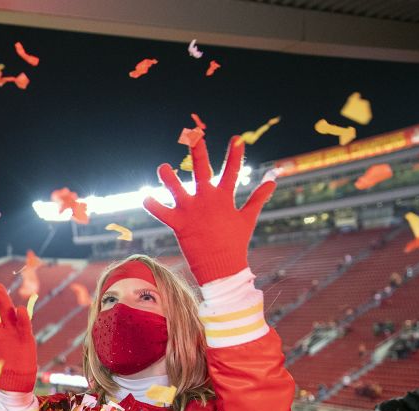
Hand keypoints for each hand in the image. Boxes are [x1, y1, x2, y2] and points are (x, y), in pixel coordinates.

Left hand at [143, 135, 275, 284]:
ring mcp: (191, 211)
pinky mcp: (178, 224)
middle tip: (194, 134)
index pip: (232, 171)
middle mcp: (207, 200)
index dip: (235, 155)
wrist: (222, 268)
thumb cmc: (234, 242)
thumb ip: (258, 198)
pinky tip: (144, 196)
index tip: (237, 138)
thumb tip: (273, 181)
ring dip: (168, 177)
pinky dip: (152, 205)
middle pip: (202, 170)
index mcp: (224, 198)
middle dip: (198, 152)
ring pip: (176, 189)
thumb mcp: (248, 218)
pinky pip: (161, 212)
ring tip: (162, 167)